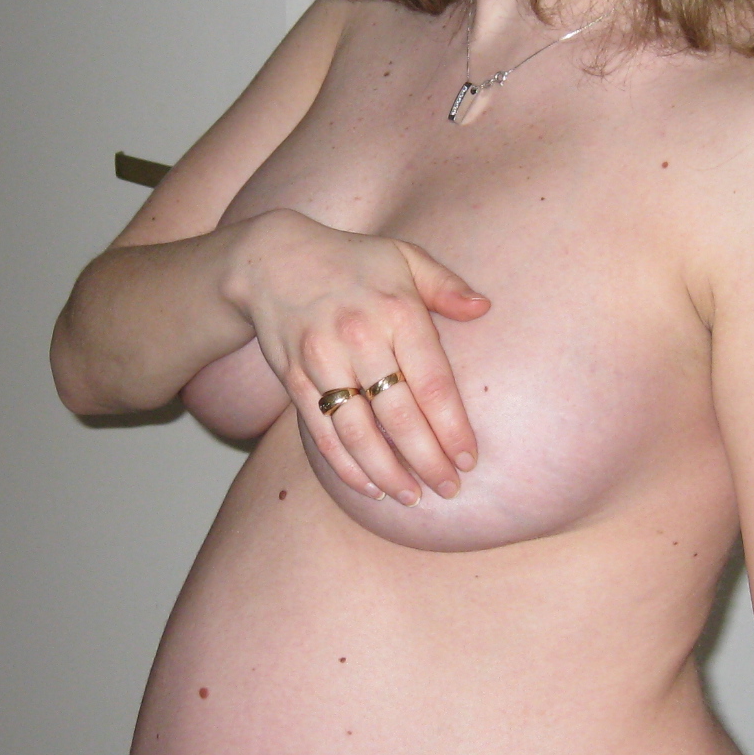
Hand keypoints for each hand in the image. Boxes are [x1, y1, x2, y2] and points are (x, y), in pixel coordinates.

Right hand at [228, 209, 486, 503]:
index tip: (469, 459)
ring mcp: (322, 360)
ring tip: (411, 497)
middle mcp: (360, 338)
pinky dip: (345, 465)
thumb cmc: (351, 261)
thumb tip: (484, 307)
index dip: (452, 427)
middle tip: (449, 489)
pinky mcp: (294, 378)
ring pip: (358, 431)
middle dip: (427, 459)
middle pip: (398, 414)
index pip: (432, 382)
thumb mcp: (404, 257)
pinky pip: (321, 431)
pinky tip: (368, 486)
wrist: (270, 260)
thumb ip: (445, 285)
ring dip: (386, 472)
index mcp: (397, 311)